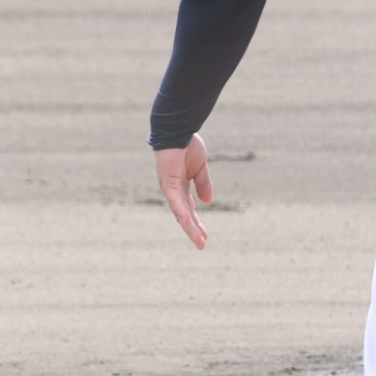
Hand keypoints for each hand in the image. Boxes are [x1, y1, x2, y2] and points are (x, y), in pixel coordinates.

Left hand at [154, 133, 212, 249]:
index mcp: (182, 186)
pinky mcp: (168, 181)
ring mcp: (170, 187)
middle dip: (193, 230)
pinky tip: (187, 222)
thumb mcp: (200, 167)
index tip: (205, 236)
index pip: (189, 209)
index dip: (197, 222)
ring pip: (180, 212)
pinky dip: (181, 211)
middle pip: (184, 215)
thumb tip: (208, 201)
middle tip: (202, 245)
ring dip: (189, 227)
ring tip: (198, 240)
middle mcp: (174, 190)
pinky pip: (175, 200)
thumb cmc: (187, 145)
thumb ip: (203, 183)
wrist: (178, 130)